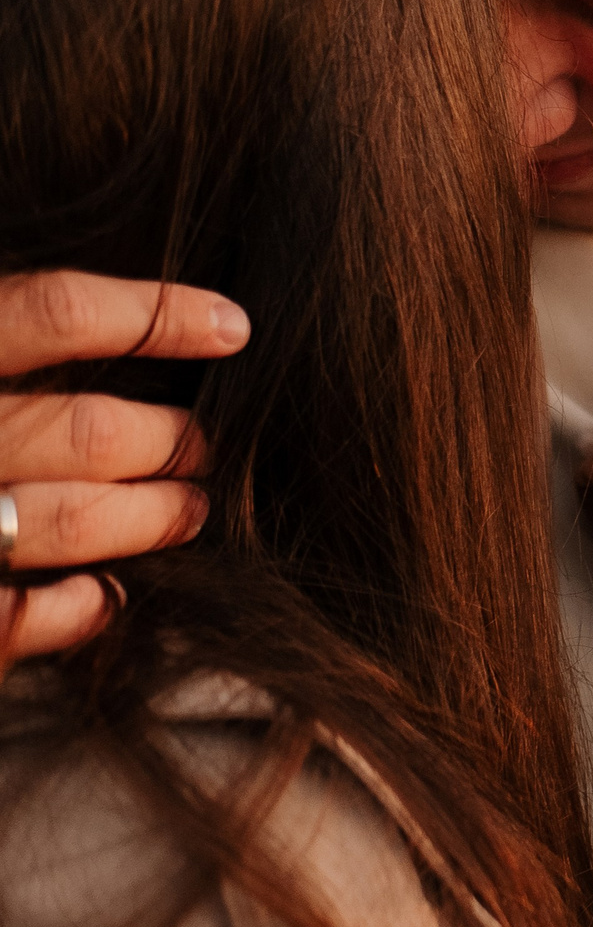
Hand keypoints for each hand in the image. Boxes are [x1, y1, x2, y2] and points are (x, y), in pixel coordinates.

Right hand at [1, 271, 247, 663]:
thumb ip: (9, 330)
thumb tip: (129, 319)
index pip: (57, 311)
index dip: (156, 316)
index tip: (235, 327)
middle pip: (90, 432)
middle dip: (172, 441)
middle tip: (207, 446)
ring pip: (70, 520)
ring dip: (150, 518)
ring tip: (192, 510)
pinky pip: (17, 615)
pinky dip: (75, 607)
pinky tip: (103, 596)